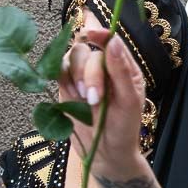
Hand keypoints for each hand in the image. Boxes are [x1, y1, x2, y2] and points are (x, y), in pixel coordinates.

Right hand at [59, 31, 148, 179]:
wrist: (105, 155)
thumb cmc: (124, 129)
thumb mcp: (129, 102)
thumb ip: (121, 71)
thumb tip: (112, 41)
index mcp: (124, 67)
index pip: (110, 40)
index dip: (100, 33)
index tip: (91, 34)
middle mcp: (103, 68)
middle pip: (87, 51)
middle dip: (89, 72)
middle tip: (94, 98)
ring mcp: (83, 77)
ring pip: (70, 58)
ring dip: (76, 75)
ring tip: (86, 99)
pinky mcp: (67, 87)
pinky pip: (58, 71)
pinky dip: (62, 78)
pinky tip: (72, 94)